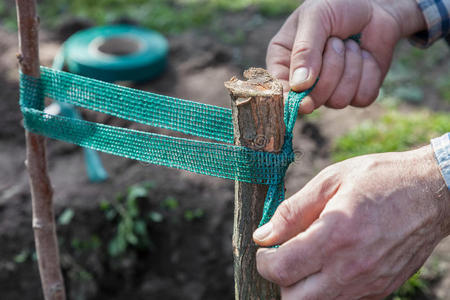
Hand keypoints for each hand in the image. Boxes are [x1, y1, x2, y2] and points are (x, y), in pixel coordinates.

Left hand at [253, 146, 449, 298]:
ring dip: (302, 289)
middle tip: (284, 257)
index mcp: (336, 236)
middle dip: (280, 281)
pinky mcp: (381, 290)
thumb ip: (292, 211)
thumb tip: (263, 234)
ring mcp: (369, 284)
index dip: (264, 262)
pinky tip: (330, 265)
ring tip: (306, 260)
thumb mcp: (331, 181)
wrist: (431, 192)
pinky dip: (327, 291)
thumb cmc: (380, 179)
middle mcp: (352, 268)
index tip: (266, 248)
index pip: (282, 270)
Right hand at [267, 0, 425, 112]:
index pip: (280, 90)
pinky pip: (362, 97)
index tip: (303, 103)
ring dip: (351, 67)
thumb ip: (304, 50)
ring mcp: (330, 90)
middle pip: (312, 100)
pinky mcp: (356, 93)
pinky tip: (364, 55)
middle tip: (334, 42)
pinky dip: (368, 73)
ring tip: (349, 44)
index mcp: (283, 62)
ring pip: (338, 100)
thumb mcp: (315, 17)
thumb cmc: (336, 6)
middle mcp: (304, 82)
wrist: (373, 5)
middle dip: (329, 72)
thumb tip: (299, 85)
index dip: (290, 100)